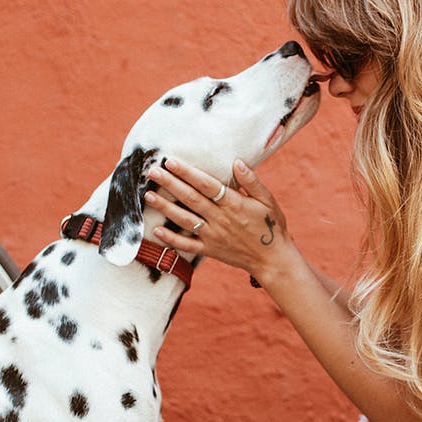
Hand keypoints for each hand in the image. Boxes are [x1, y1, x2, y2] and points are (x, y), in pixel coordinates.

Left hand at [145, 157, 292, 282]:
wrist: (273, 259)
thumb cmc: (272, 226)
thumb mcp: (268, 200)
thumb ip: (251, 182)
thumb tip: (237, 162)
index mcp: (234, 204)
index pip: (206, 184)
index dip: (188, 173)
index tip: (172, 161)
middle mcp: (220, 219)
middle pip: (190, 198)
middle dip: (170, 183)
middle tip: (152, 171)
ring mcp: (213, 236)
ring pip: (184, 219)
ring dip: (165, 207)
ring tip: (148, 195)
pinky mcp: (210, 250)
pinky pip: (187, 245)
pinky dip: (171, 239)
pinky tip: (156, 230)